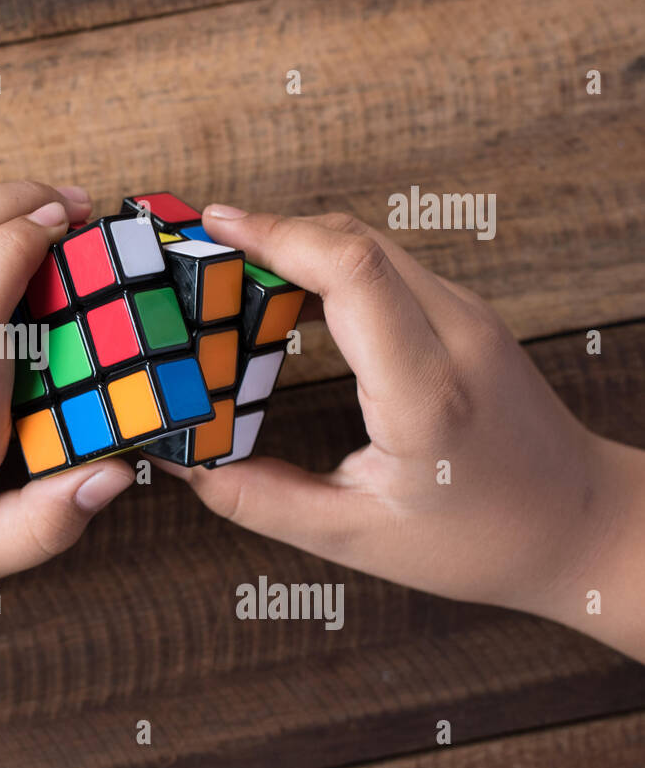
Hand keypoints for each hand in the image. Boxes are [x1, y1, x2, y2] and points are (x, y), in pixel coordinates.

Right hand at [163, 206, 642, 634]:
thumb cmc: (483, 540)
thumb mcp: (357, 537)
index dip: (278, 236)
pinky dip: (325, 266)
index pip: (352, 273)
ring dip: (296, 246)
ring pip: (367, 244)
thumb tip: (183, 462)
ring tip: (230, 276)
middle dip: (269, 234)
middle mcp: (455, 336)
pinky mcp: (464, 316)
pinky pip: (384, 266)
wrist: (583, 524)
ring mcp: (467, 317)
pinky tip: (285, 298)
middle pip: (352, 239)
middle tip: (199, 254)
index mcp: (426, 393)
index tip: (214, 227)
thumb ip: (259, 499)